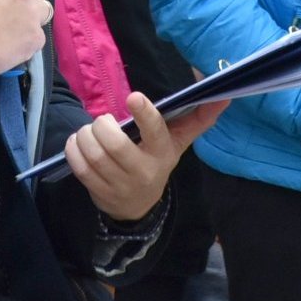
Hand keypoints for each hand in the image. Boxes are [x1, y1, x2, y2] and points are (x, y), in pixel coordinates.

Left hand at [67, 94, 229, 221]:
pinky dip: (74, 149)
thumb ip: (200, 118)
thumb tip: (226, 95)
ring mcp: (120, 185)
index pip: (155, 131)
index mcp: (163, 153)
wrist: (140, 206)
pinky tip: (78, 142)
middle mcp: (143, 171)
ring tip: (89, 131)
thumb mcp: (180, 141)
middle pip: (114, 144)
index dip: (144, 114)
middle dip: (102, 125)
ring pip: (95, 155)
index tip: (133, 97)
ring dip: (85, 136)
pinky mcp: (100, 193)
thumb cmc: (158, 161)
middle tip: (102, 121)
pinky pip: (81, 168)